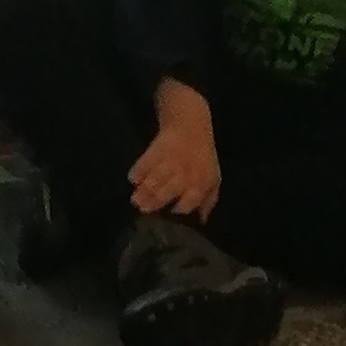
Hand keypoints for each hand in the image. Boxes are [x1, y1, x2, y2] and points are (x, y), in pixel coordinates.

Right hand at [128, 78, 220, 221]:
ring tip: (134, 199)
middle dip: (155, 199)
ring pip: (157, 176)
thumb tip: (201, 221)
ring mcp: (171, 159)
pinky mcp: (157, 147)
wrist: (191, 123)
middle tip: (142, 209)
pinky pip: (146, 160)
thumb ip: (208, 201)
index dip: (181, 207)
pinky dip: (139, 169)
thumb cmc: (202, 157)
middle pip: (170, 188)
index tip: (169, 214)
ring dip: (145, 188)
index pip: (191, 198)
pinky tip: (132, 179)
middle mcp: (185, 172)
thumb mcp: (213, 179)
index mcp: (201, 181)